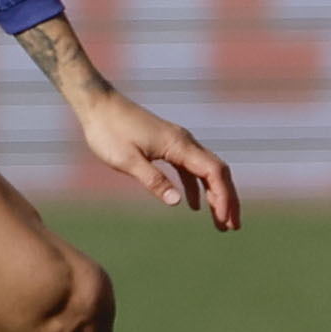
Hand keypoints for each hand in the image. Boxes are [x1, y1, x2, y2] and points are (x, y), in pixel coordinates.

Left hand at [75, 88, 240, 232]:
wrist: (98, 104)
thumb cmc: (108, 131)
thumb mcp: (127, 160)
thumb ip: (153, 180)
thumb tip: (178, 203)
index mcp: (178, 145)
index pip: (213, 172)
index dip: (223, 197)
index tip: (224, 220)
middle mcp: (184, 141)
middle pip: (218, 171)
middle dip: (228, 199)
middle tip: (232, 227)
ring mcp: (177, 142)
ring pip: (206, 170)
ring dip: (215, 194)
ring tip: (219, 221)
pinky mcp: (167, 144)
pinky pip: (189, 168)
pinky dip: (196, 186)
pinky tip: (193, 205)